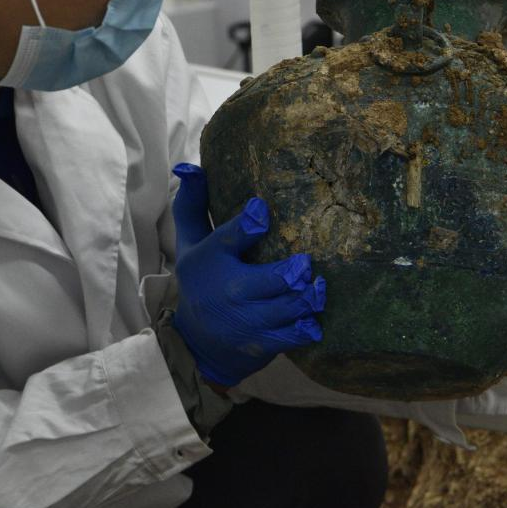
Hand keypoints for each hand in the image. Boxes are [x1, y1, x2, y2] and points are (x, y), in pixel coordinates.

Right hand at [170, 163, 326, 386]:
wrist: (195, 343)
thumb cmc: (200, 281)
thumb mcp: (190, 242)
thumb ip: (192, 204)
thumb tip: (189, 164)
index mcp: (212, 259)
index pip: (230, 237)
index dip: (250, 222)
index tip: (263, 209)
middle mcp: (231, 290)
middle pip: (276, 278)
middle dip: (297, 269)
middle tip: (306, 262)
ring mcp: (249, 320)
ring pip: (292, 306)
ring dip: (311, 295)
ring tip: (317, 285)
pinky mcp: (264, 342)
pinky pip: (296, 333)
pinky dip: (309, 324)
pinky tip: (313, 313)